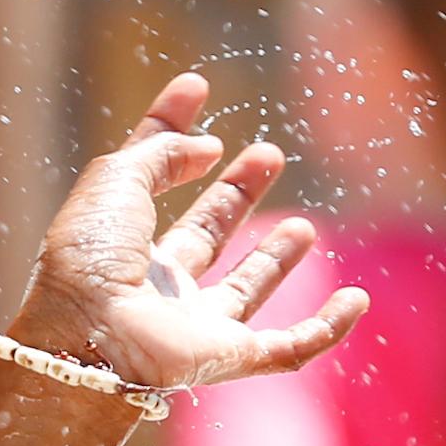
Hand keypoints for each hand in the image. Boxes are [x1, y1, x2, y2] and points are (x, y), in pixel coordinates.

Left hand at [9, 75, 366, 392]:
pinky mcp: (229, 359)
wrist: (91, 339)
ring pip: (241, 293)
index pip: (150, 178)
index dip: (172, 133)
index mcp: (118, 243)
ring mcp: (192, 328)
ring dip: (274, 262)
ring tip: (304, 225)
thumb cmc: (90, 259)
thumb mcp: (115, 182)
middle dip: (234, 195)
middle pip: (202, 237)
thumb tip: (206, 144)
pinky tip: (356, 300)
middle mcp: (154, 287)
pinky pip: (288, 350)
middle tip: (268, 154)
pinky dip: (327, 330)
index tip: (194, 87)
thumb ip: (160, 152)